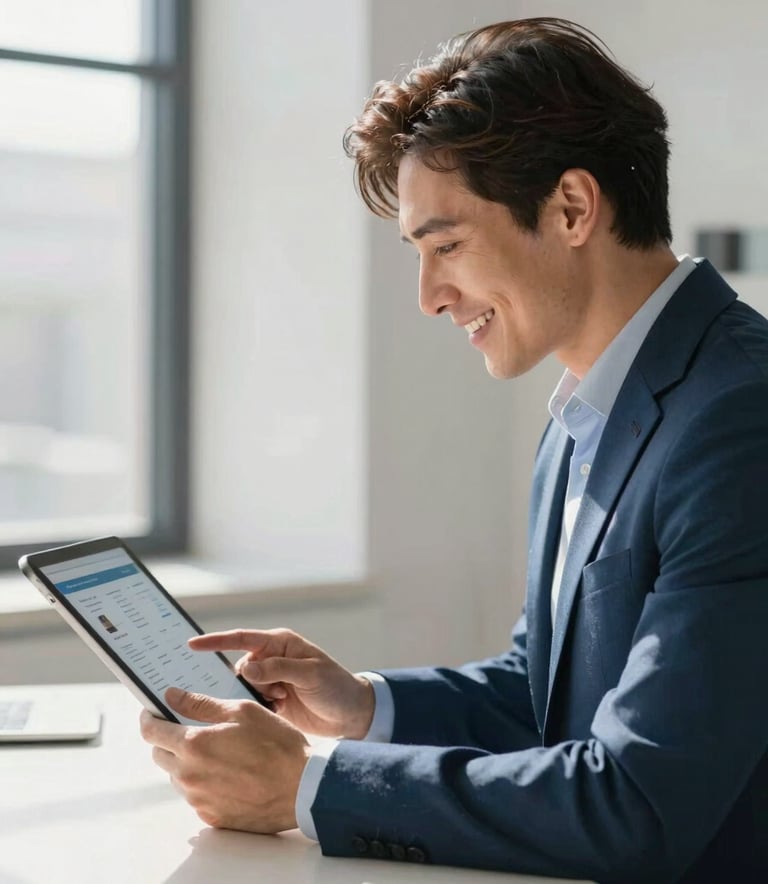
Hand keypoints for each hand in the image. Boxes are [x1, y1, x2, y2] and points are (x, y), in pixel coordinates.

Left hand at [140, 687, 309, 832]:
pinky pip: (195, 796)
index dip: (148, 719)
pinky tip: (228, 773)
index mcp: (194, 744)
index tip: (151, 712)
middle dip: (167, 739)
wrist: (302, 788)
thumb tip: (172, 696)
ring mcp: (199, 800)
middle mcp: (190, 775)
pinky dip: (203, 782)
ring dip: (186, 761)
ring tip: (217, 751)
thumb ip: (201, 704)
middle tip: (189, 727)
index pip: (151, 732)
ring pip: (177, 776)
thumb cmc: (276, 744)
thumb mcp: (242, 711)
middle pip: (159, 755)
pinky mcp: (211, 816)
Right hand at [188, 628, 374, 738]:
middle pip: (240, 668)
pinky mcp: (272, 702)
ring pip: (244, 688)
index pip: (242, 639)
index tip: (191, 645)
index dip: (216, 641)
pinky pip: (252, 704)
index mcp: (280, 644)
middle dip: (247, 682)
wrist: (353, 713)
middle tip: (273, 693)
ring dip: (255, 698)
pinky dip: (258, 710)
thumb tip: (246, 667)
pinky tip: (275, 713)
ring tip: (280, 702)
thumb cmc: (336, 686)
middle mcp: (272, 659)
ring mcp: (271, 681)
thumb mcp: (310, 674)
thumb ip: (278, 669)